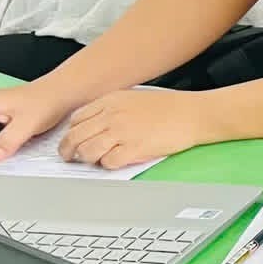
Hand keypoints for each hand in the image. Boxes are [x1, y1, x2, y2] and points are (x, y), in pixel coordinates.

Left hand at [57, 88, 209, 168]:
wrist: (194, 114)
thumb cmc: (170, 107)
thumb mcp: (134, 98)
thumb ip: (112, 109)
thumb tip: (95, 126)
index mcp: (111, 101)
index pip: (76, 119)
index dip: (71, 132)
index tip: (73, 140)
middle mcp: (112, 116)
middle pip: (75, 137)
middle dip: (68, 151)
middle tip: (70, 158)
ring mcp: (122, 132)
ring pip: (87, 152)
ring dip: (88, 160)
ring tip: (95, 161)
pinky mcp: (134, 148)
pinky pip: (109, 162)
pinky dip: (109, 165)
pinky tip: (117, 161)